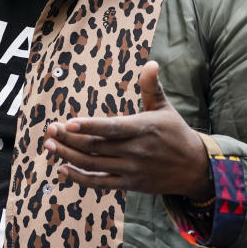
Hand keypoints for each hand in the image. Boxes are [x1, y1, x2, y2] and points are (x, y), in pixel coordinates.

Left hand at [44, 61, 212, 199]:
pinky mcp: (130, 184)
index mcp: (143, 129)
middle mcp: (136, 150)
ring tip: (50, 146)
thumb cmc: (176, 133)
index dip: (89, 127)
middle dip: (69, 140)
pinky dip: (80, 179)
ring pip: (94, 165)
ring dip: (69, 157)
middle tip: (50, 130)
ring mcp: (132, 169)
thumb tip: (151, 63)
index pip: (112, 128)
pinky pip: (101, 184)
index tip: (68, 123)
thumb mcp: (165, 108)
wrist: (196, 169)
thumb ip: (152, 87)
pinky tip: (62, 169)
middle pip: (96, 147)